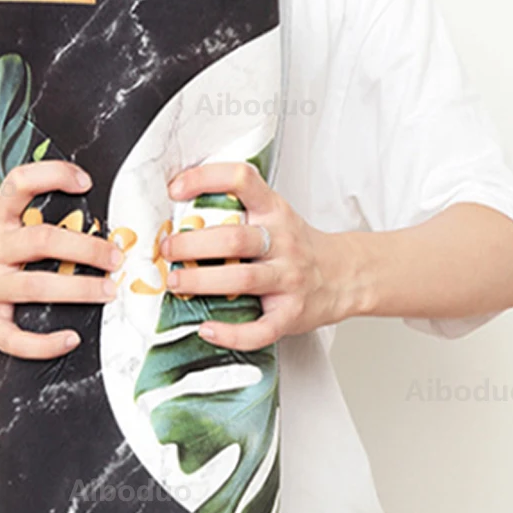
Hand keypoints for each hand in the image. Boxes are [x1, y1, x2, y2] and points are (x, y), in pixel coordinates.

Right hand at [0, 161, 121, 358]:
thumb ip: (32, 219)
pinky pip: (18, 338)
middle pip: (43, 241)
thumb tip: (92, 218)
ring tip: (107, 291)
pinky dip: (48, 343)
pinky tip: (70, 338)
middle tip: (114, 257)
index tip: (84, 182)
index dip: (53, 176)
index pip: (21, 184)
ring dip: (80, 290)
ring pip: (38, 287)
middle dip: (86, 249)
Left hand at [161, 162, 360, 350]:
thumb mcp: (274, 216)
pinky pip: (260, 329)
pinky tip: (207, 329)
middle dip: (192, 244)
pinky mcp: (291, 314)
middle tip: (167, 249)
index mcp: (274, 211)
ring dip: (201, 282)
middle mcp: (282, 242)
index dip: (206, 179)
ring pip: (242, 279)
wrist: (346, 275)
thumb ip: (237, 212)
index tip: (175, 189)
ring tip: (176, 281)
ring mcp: (288, 279)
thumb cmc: (297, 246)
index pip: (241, 180)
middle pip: (234, 238)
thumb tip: (176, 214)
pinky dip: (231, 333)